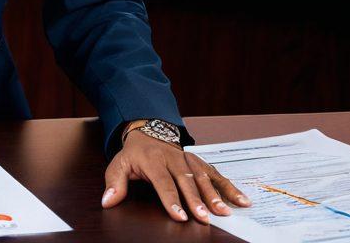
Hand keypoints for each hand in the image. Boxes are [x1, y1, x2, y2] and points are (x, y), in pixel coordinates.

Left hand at [101, 126, 251, 223]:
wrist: (148, 131)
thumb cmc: (134, 153)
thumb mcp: (119, 164)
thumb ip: (114, 183)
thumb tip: (107, 201)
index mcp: (153, 160)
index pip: (163, 182)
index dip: (171, 199)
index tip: (179, 216)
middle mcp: (173, 159)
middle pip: (186, 181)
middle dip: (196, 200)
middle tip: (204, 217)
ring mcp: (189, 159)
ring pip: (204, 177)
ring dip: (215, 195)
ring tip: (224, 211)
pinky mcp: (200, 162)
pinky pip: (216, 174)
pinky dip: (229, 187)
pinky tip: (242, 200)